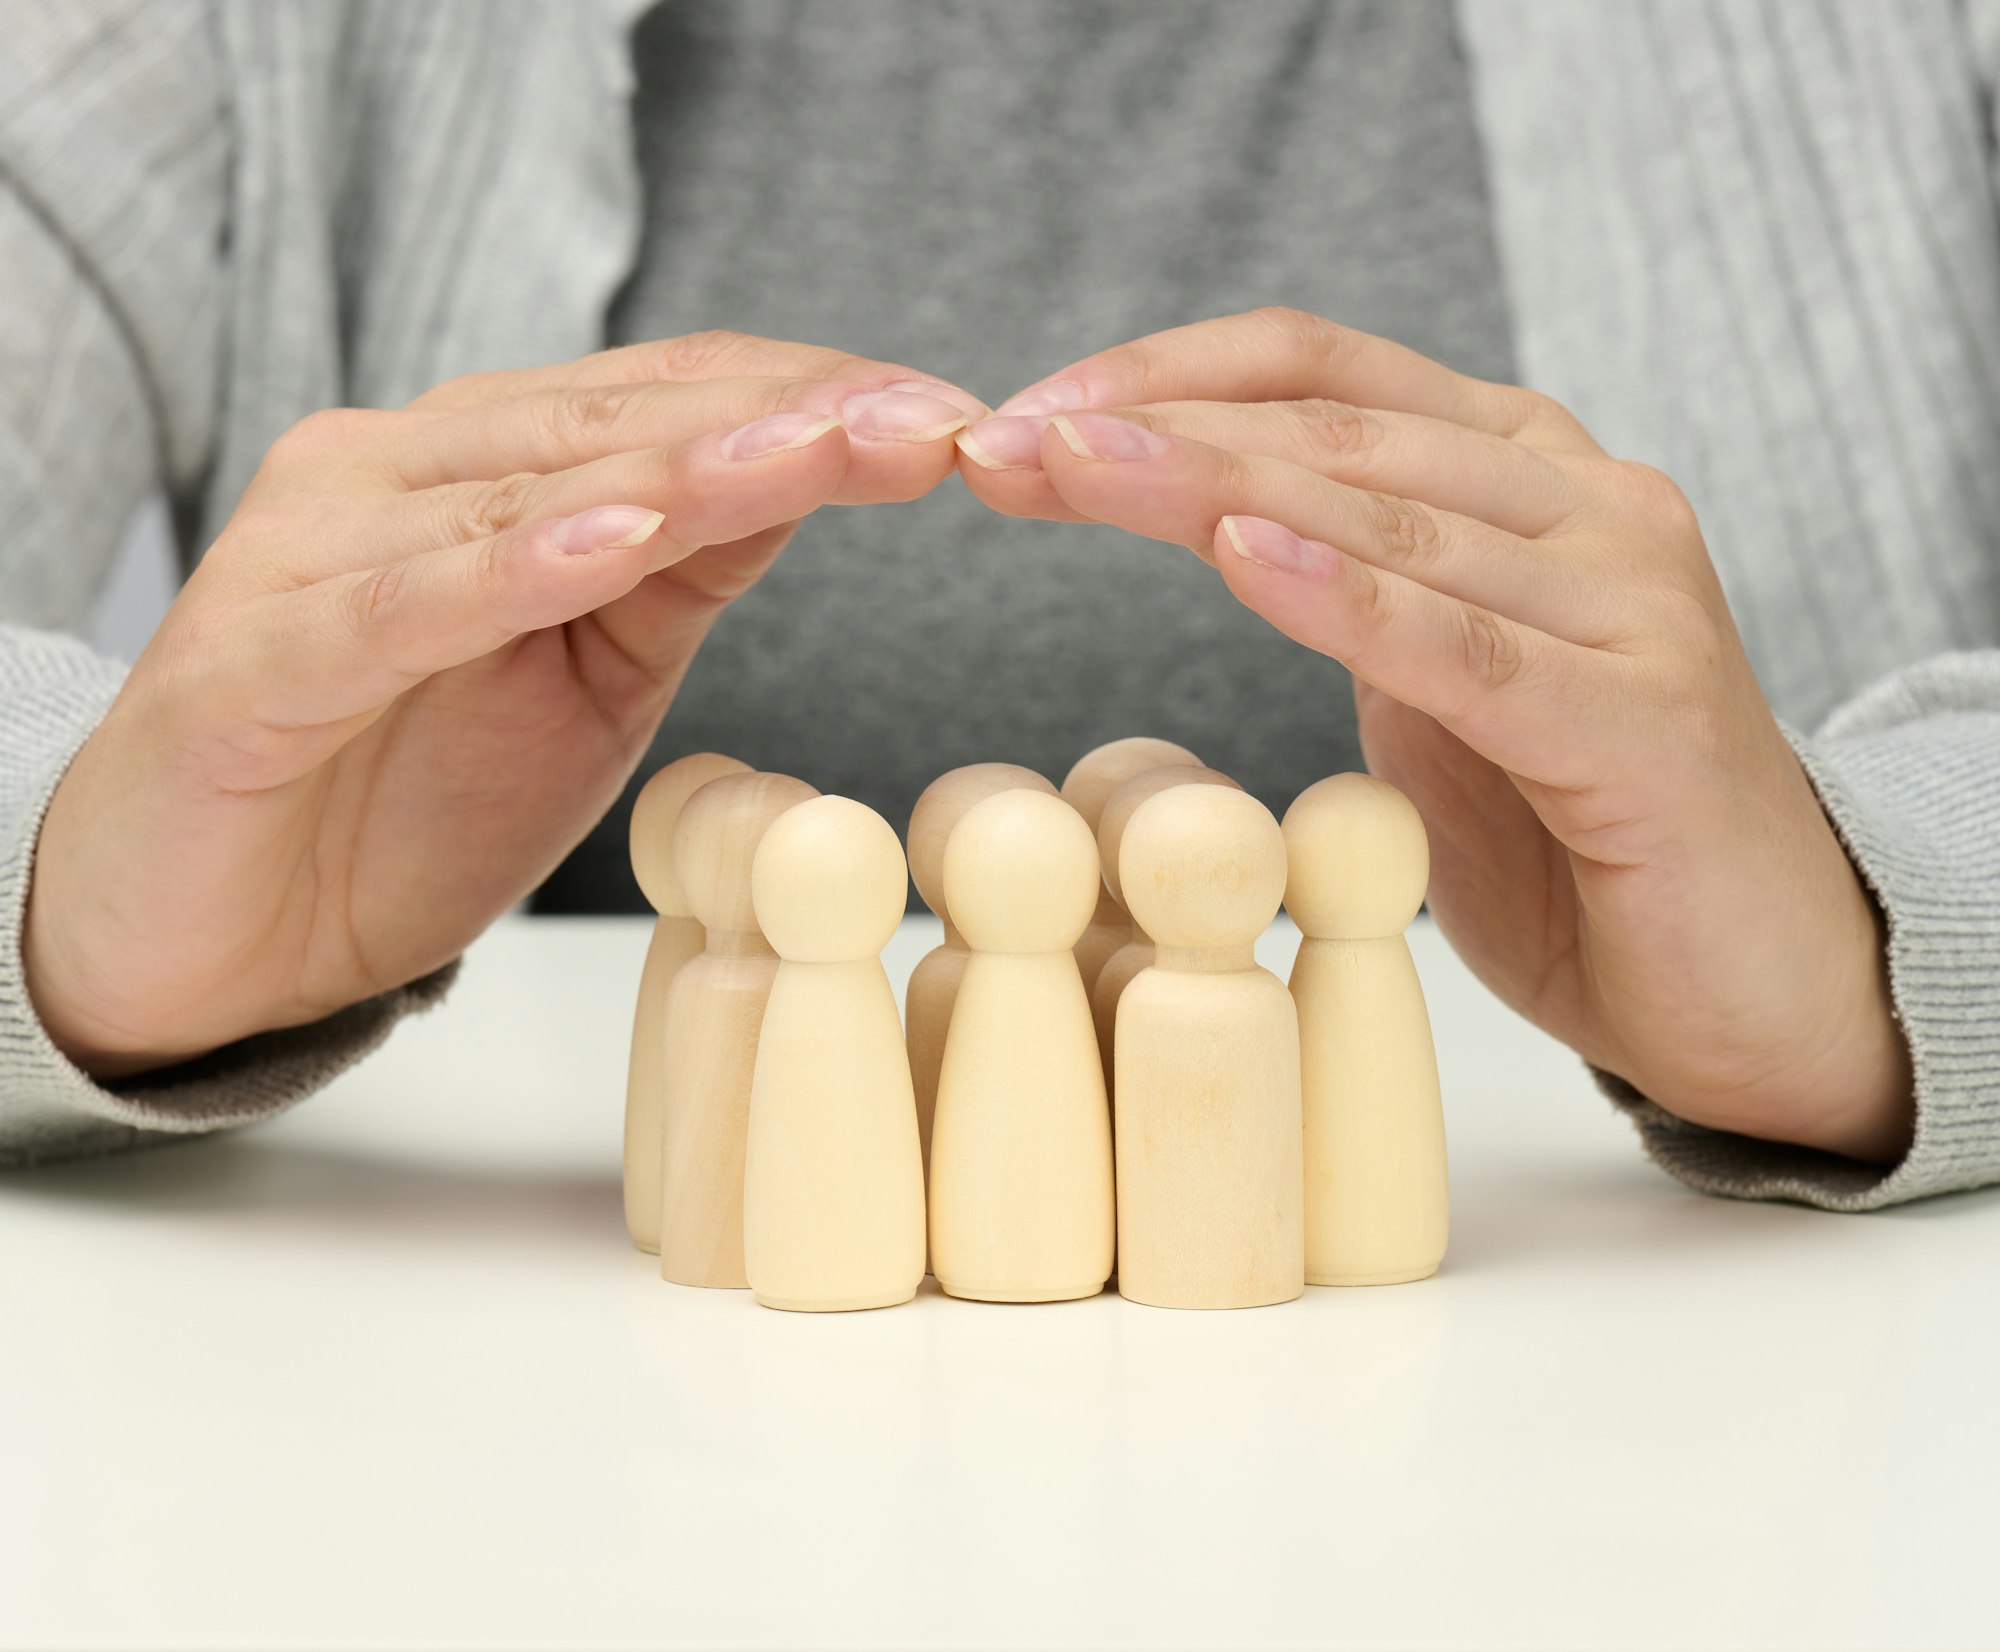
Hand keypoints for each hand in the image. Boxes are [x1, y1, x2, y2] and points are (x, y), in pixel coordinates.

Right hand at [27, 332, 979, 1075]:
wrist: (207, 934)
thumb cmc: (395, 802)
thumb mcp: (584, 681)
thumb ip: (672, 575)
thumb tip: (804, 475)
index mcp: (480, 474)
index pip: (667, 400)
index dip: (811, 401)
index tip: (950, 420)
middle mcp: (393, 477)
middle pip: (615, 420)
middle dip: (785, 419)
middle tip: (930, 420)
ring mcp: (315, 553)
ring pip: (525, 491)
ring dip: (683, 466)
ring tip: (814, 449)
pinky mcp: (255, 658)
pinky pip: (404, 603)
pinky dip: (510, 568)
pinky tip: (612, 541)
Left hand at [959, 307, 1912, 1163]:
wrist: (1757, 980)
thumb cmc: (1584, 836)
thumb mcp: (1438, 688)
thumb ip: (1355, 596)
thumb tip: (1210, 527)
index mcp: (1527, 476)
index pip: (1324, 374)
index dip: (1165, 376)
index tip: (1025, 414)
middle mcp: (1587, 506)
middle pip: (1336, 429)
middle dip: (1150, 428)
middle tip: (1002, 440)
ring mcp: (1627, 600)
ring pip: (1386, 516)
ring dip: (1208, 487)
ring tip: (1072, 464)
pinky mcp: (1641, 717)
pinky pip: (1465, 646)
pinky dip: (1348, 598)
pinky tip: (1242, 554)